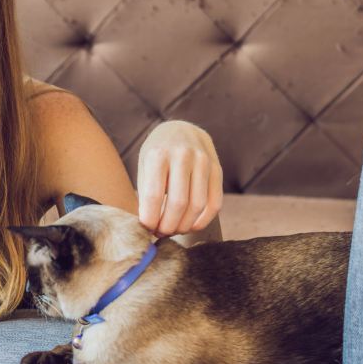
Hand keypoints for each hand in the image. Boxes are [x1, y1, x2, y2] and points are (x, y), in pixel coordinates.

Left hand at [136, 120, 222, 236]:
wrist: (180, 129)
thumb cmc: (157, 153)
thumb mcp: (145, 166)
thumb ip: (146, 193)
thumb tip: (147, 228)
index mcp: (158, 154)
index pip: (154, 196)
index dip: (150, 220)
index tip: (146, 230)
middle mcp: (182, 155)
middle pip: (178, 203)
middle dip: (168, 226)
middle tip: (161, 234)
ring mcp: (203, 161)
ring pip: (198, 206)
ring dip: (185, 226)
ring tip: (174, 231)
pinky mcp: (217, 168)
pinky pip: (215, 203)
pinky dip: (203, 221)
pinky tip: (191, 226)